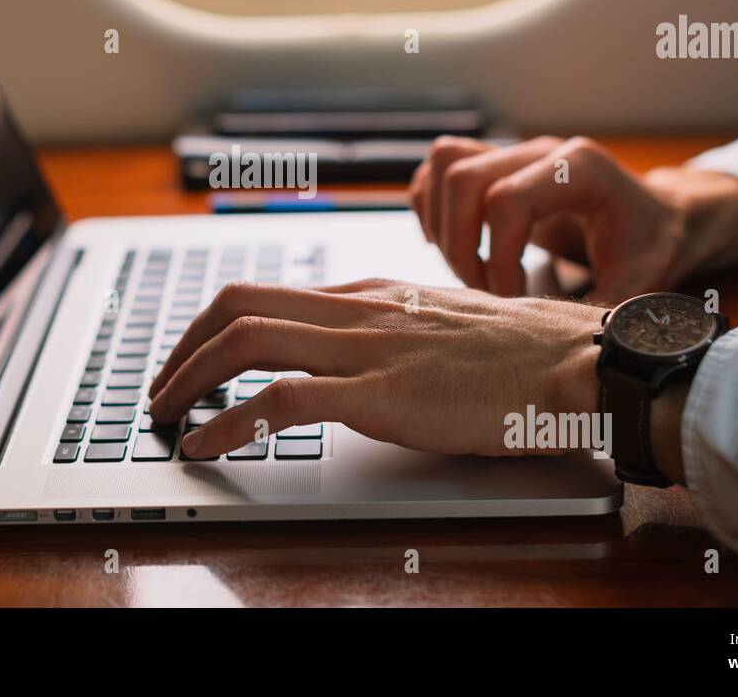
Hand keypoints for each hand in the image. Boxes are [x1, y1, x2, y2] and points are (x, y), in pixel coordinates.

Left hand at [147, 279, 603, 458]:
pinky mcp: (382, 393)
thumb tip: (358, 355)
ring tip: (165, 415)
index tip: (191, 359)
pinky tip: (206, 443)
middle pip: (238, 305)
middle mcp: (358, 309)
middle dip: (183, 347)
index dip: (213, 326)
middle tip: (161, 387)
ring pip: (247, 341)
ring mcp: (367, 348)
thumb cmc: (524, 351)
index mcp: (371, 293)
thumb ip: (396, 332)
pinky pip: (282, 400)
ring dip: (189, 379)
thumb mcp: (445, 325)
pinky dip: (229, 422)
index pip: (267, 293)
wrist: (576, 360)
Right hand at [407, 135, 737, 303]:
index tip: (515, 300)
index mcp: (580, 168)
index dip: (500, 259)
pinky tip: (458, 248)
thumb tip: (565, 351)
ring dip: (442, 227)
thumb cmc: (650, 246)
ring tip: (471, 270)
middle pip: (461, 178)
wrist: (657, 217)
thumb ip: (601, 313)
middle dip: (460, 245)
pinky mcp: (495, 165)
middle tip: (484, 290)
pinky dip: (433, 211)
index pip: (507, 201)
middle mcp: (540, 151)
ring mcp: (513, 152)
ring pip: (442, 166)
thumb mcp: (639, 282)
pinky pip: (437, 171)